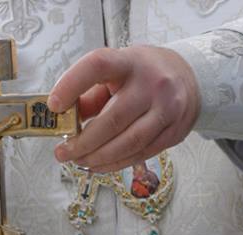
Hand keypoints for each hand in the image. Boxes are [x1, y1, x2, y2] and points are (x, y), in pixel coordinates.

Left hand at [48, 46, 199, 172]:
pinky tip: (98, 165)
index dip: (71, 85)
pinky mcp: (174, 132)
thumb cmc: (143, 74)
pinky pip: (140, 154)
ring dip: (98, 158)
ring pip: (128, 143)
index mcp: (130, 62)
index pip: (98, 65)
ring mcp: (168, 110)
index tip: (53, 105)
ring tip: (78, 161)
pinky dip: (115, 164)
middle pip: (112, 120)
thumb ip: (90, 93)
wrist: (189, 79)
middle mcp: (152, 84)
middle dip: (83, 142)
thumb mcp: (116, 71)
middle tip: (62, 152)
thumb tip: (64, 119)